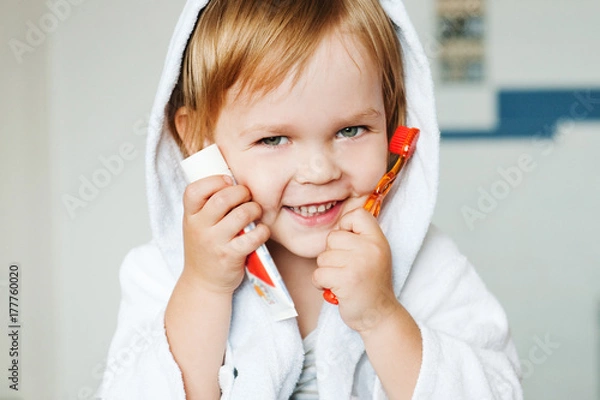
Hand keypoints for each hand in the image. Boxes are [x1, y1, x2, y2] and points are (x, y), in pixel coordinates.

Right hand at [181, 175, 269, 293]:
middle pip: (222, 199)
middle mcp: (199, 228)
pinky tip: (261, 231)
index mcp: (190, 216)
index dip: (214, 181)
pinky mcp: (230, 256)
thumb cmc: (205, 247)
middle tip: (248, 197)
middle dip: (242, 192)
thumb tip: (233, 179)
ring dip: (254, 209)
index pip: (194, 190)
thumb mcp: (197, 224)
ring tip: (255, 212)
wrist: (203, 282)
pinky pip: (253, 237)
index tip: (228, 182)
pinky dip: (262, 230)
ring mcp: (214, 243)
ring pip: (241, 215)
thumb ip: (208, 205)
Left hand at [314, 208, 397, 332]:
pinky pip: (318, 274)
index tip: (349, 243)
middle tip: (346, 268)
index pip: (357, 214)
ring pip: (323, 257)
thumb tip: (338, 221)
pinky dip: (321, 284)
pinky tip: (336, 289)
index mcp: (378, 240)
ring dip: (327, 271)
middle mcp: (370, 249)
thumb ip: (359, 237)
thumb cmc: (371, 284)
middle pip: (333, 237)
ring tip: (343, 280)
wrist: (379, 315)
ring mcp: (359, 264)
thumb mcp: (374, 254)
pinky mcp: (346, 280)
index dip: (345, 226)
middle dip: (332, 254)